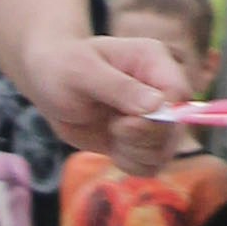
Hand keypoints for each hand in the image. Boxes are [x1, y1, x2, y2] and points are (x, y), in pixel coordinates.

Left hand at [18, 29, 186, 152]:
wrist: (47, 81)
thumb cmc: (62, 66)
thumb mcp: (83, 72)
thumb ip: (119, 87)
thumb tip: (156, 105)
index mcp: (154, 61)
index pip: (180, 94)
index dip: (162, 117)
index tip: (125, 123)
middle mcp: (160, 88)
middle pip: (177, 127)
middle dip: (144, 138)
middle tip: (114, 128)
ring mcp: (152, 116)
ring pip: (165, 150)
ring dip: (136, 153)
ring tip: (111, 134)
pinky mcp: (140, 139)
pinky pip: (150, 164)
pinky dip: (131, 164)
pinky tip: (112, 148)